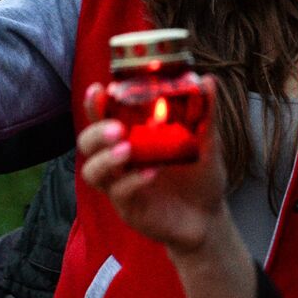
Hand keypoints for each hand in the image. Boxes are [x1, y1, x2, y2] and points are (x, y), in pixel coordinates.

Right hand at [79, 75, 224, 253]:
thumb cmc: (201, 175)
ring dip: (106, 159)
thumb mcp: (208, 142)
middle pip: (87, 143)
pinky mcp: (129, 208)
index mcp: (134, 137)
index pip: (105, 117)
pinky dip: (131, 181)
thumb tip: (208, 80)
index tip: (98, 89)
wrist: (209, 217)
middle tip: (116, 128)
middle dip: (96, 131)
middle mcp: (121, 159)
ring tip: (128, 150)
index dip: (95, 104)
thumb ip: (206, 113)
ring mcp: (121, 185)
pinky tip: (150, 173)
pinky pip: (119, 193)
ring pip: (93, 171)